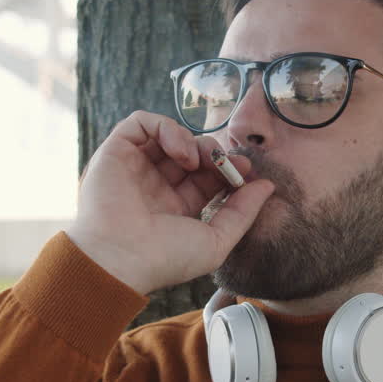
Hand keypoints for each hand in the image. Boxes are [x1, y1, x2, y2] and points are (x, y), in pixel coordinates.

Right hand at [66, 110, 275, 293]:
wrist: (120, 258)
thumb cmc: (165, 259)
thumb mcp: (216, 241)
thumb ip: (243, 213)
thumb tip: (267, 186)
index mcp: (174, 207)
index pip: (207, 177)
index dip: (228, 169)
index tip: (247, 170)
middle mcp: (153, 186)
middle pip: (191, 154)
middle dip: (214, 153)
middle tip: (227, 161)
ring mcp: (133, 168)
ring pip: (168, 136)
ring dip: (192, 141)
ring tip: (198, 160)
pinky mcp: (115, 152)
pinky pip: (141, 123)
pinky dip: (165, 128)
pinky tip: (179, 152)